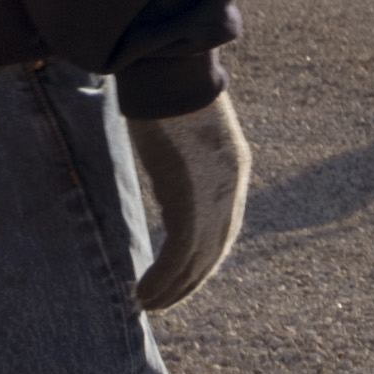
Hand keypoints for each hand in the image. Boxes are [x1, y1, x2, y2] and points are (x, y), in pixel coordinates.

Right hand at [131, 92, 249, 318]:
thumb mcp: (184, 123)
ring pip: (196, 261)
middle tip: (162, 301)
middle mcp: (228, 188)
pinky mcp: (189, 200)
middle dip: (188, 282)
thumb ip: (183, 148)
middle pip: (212, 251)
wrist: (171, 68)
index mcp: (232, 169)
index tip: (181, 277)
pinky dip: (162, 280)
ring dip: (172, 289)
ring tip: (147, 305)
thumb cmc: (168, 85)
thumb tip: (167, 151)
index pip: (223, 229)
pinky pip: (178, 256)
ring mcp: (212, 196)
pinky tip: (142, 293)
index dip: (202, 259)